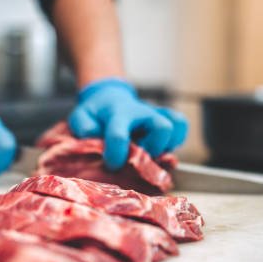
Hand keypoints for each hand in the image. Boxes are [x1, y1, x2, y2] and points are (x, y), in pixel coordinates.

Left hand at [68, 78, 187, 169]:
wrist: (108, 97)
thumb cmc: (95, 113)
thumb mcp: (81, 116)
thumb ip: (83, 127)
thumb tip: (95, 136)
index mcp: (118, 114)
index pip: (119, 135)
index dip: (116, 154)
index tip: (112, 164)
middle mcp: (142, 113)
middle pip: (162, 128)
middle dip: (153, 149)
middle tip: (139, 159)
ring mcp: (156, 116)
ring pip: (176, 126)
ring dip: (168, 145)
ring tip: (152, 154)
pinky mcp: (166, 119)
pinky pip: (181, 126)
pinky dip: (177, 140)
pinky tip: (161, 148)